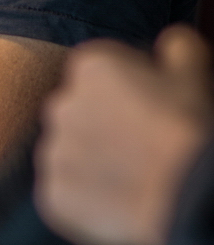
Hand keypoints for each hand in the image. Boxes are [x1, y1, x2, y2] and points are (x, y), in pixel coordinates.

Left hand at [34, 26, 212, 244]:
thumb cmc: (188, 130)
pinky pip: (65, 192)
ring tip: (132, 178)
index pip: (100, 74)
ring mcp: (53, 150)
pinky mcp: (52, 193)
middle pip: (81, 112)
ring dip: (93, 161)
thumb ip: (178, 48)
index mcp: (90, 67)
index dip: (128, 92)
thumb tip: (172, 42)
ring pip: (71, 152)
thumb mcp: (192, 76)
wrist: (184, 196)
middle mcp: (61, 103)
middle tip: (141, 147)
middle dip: (105, 125)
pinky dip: (85, 198)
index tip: (150, 111)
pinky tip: (117, 202)